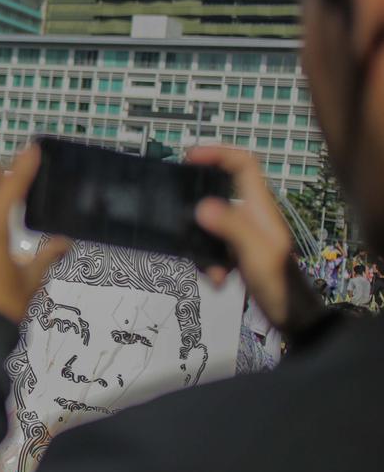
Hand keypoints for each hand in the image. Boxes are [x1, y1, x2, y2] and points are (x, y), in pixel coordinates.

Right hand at [189, 146, 322, 333]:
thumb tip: (202, 205)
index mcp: (260, 208)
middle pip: (220, 191)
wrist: (291, 317)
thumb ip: (231, 226)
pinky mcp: (236, 252)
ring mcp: (243, 234)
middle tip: (179, 210)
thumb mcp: (254, 252)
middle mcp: (251, 216)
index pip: (243, 164)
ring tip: (209, 265)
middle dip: (198, 205)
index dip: (218, 153)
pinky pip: (212, 246)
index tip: (190, 157)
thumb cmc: (280, 284)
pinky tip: (216, 277)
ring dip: (201, 243)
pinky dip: (208, 261)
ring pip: (211, 223)